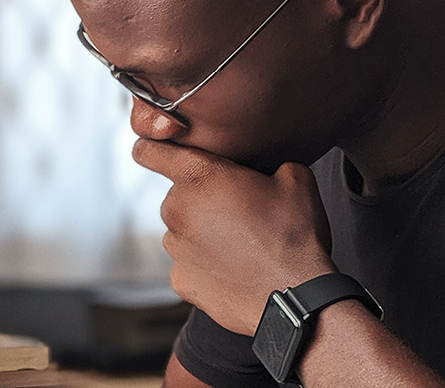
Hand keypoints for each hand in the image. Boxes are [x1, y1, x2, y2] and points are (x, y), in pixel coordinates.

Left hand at [133, 138, 336, 334]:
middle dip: (201, 199)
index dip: (151, 149)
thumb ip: (269, 162)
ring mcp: (175, 247)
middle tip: (238, 212)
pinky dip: (204, 264)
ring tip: (241, 245)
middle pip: (177, 195)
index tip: (156, 153)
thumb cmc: (294, 235)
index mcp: (199, 176)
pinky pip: (187, 263)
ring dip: (202, 233)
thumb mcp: (296, 179)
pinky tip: (234, 269)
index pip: (149, 151)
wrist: (294, 296)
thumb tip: (269, 169)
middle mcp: (177, 209)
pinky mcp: (179, 279)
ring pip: (181, 230)